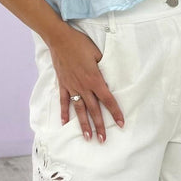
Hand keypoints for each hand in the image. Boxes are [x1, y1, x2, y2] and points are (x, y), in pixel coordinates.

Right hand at [47, 21, 124, 142]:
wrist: (60, 39)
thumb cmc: (81, 44)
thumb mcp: (98, 54)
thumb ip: (104, 68)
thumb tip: (110, 78)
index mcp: (95, 80)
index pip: (108, 100)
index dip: (115, 112)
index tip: (121, 123)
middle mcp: (83, 87)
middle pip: (94, 110)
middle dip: (100, 126)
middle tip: (103, 140)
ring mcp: (72, 87)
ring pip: (79, 110)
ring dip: (83, 125)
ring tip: (87, 138)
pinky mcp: (63, 85)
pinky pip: (64, 102)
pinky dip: (64, 113)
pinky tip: (65, 124)